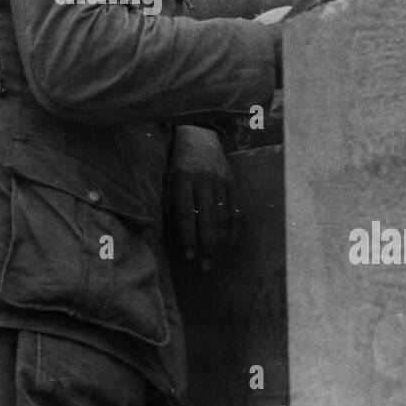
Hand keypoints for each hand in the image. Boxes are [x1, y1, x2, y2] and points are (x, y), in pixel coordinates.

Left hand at [166, 125, 238, 270]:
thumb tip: (172, 239)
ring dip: (221, 243)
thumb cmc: (178, 166)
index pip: (186, 214)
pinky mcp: (233, 184)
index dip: (188, 237)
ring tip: (215, 261)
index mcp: (182, 180)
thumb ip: (170, 207)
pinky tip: (228, 246)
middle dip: (207, 245)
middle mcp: (204, 181)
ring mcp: (221, 182)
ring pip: (224, 217)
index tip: (188, 256)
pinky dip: (234, 232)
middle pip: (208, 219)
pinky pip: (236, 211)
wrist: (200, 138)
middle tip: (205, 266)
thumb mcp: (168, 182)